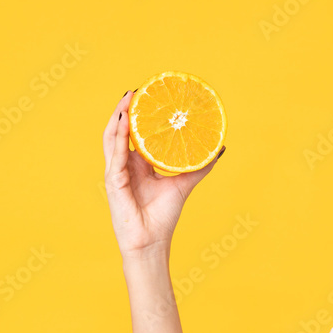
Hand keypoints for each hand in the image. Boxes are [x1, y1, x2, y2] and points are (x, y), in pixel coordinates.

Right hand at [102, 90, 224, 259]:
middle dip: (127, 110)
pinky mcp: (113, 181)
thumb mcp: (184, 184)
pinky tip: (124, 121)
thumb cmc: (163, 216)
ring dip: (119, 117)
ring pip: (113, 138)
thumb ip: (199, 166)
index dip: (139, 116)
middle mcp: (125, 166)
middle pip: (121, 131)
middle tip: (137, 90)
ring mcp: (116, 172)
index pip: (135, 135)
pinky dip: (119, 136)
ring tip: (128, 98)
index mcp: (138, 165)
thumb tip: (219, 149)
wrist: (152, 242)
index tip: (148, 96)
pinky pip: (115, 154)